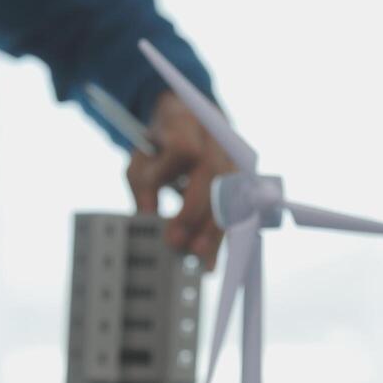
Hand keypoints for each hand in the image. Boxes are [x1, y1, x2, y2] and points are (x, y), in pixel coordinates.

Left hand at [127, 89, 237, 267]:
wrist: (188, 122)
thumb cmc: (160, 145)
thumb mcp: (141, 158)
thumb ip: (143, 184)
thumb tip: (147, 215)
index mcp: (185, 123)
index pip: (183, 147)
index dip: (170, 178)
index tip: (153, 209)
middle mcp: (216, 137)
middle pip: (213, 174)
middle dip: (194, 212)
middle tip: (176, 241)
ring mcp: (233, 158)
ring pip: (230, 193)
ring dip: (214, 229)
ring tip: (197, 257)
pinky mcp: (241, 178)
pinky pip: (237, 208)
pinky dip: (222, 236)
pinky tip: (211, 259)